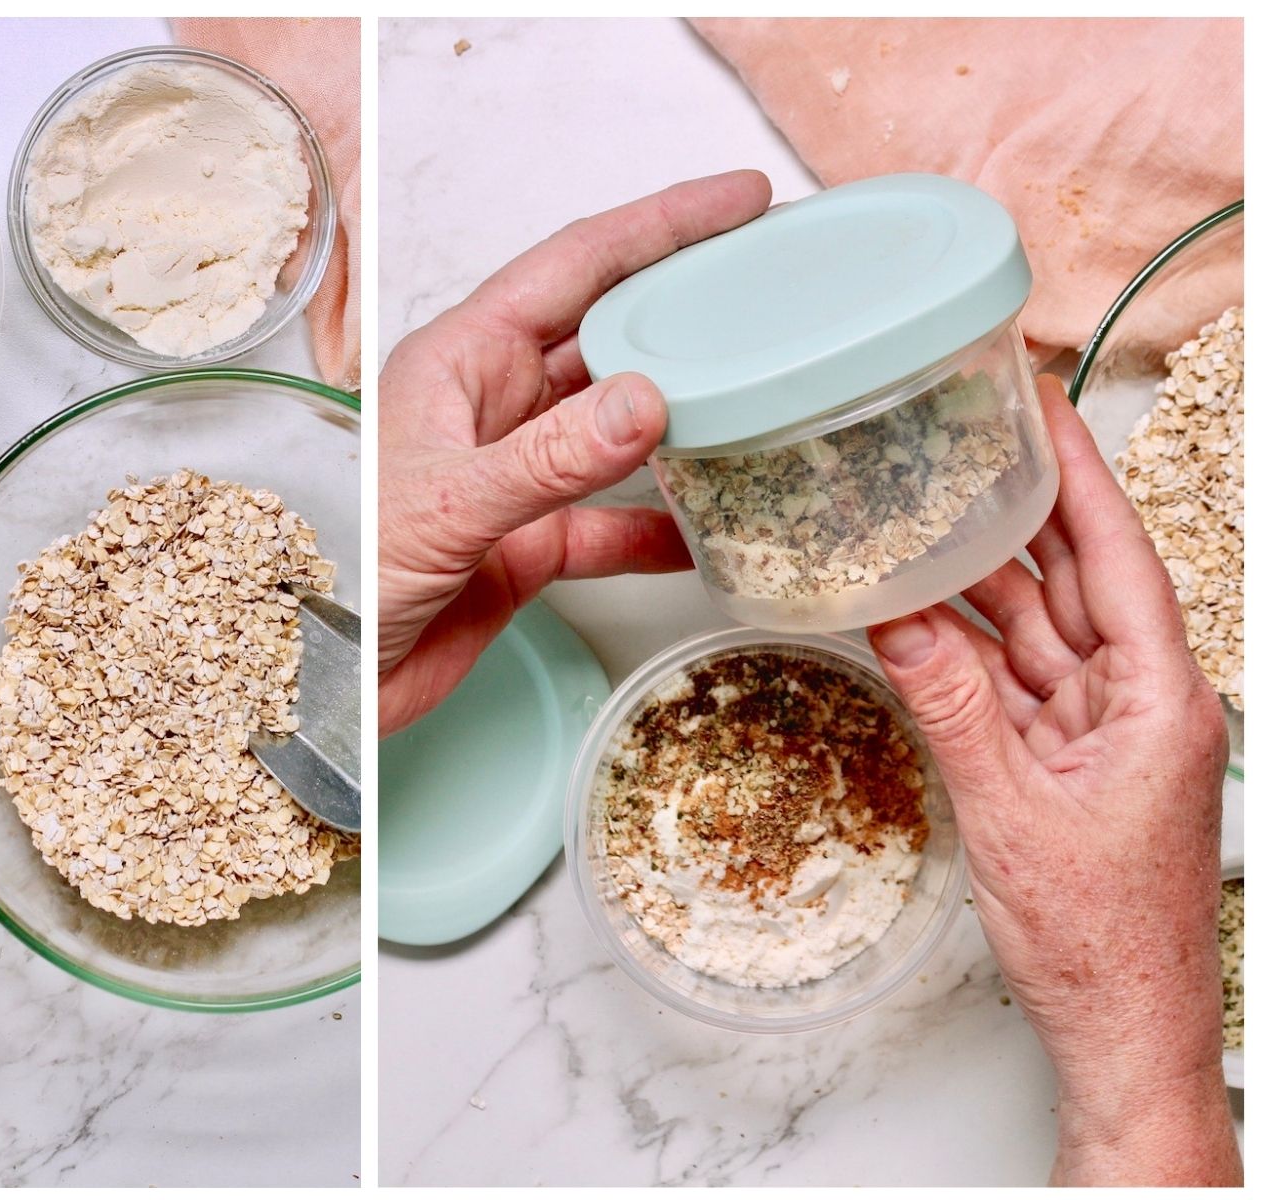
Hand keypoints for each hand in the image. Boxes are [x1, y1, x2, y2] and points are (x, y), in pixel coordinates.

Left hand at [377, 171, 771, 733]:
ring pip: (617, 427)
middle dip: (685, 308)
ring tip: (765, 392)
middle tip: (773, 286)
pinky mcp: (525, 546)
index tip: (737, 201)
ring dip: (685, 416)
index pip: (573, 268)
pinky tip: (713, 526)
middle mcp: (490, 406)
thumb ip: (546, 458)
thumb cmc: (347, 576)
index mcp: (459, 361)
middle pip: (605, 335)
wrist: (332, 688)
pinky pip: (610, 524)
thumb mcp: (444, 505)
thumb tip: (646, 401)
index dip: (657, 227)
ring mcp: (512, 477)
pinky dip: (660, 527)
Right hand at [868, 376, 1237, 1185]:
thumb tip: (899, 620)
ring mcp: (1103, 734)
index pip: (1118, 558)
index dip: (1079, 477)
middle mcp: (1142, 704)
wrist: (1120, 1033)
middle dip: (1019, 513)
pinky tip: (920, 616)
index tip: (1044, 407)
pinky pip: (1014, 684)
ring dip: (980, 584)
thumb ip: (953, 706)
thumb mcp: (1010, 814)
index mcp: (1163, 701)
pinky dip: (968, 651)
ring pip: (1036, 631)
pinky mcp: (1067, 764)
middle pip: (1075, 582)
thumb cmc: (1101, 943)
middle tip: (965, 445)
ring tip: (921, 520)